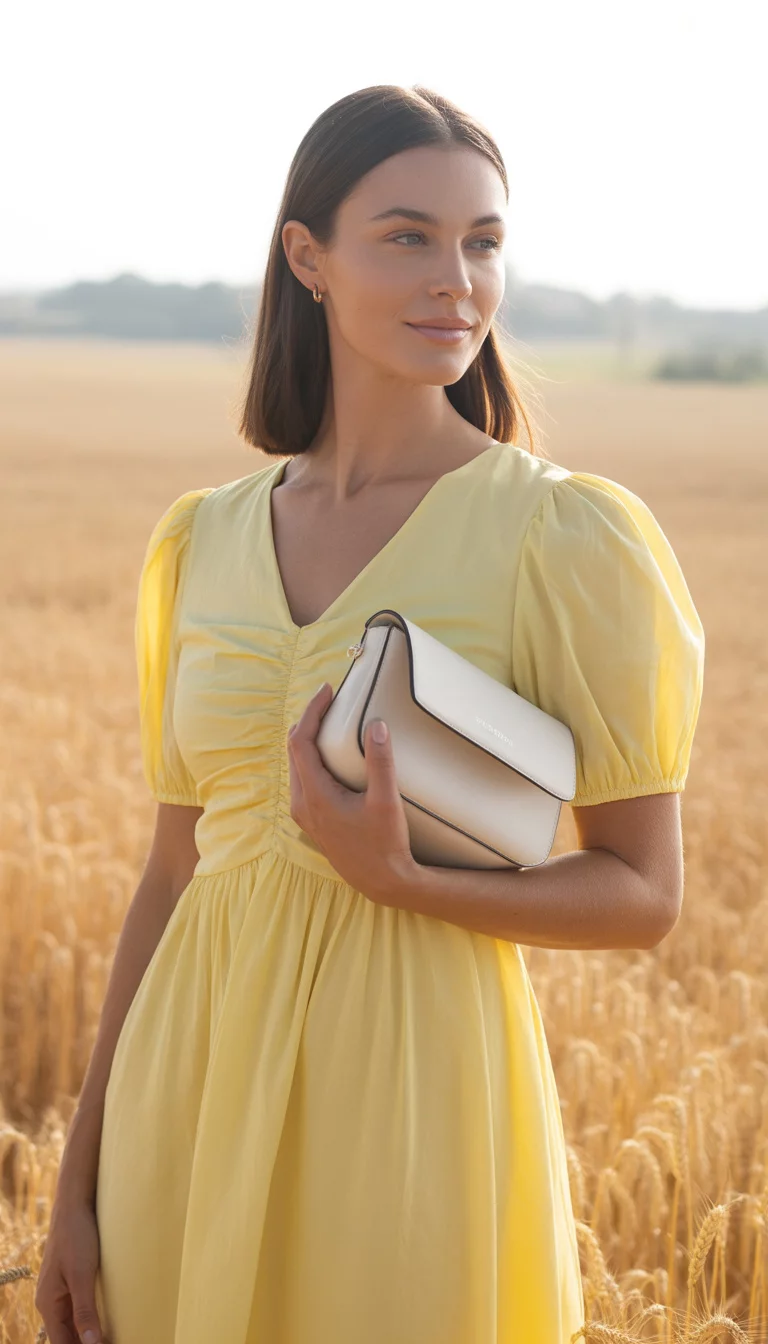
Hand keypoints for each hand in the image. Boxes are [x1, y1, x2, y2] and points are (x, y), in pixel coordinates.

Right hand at [35, 1198, 108, 1342]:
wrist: (75, 1203)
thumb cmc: (76, 1235)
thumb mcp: (81, 1274)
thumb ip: (84, 1310)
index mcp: (48, 1304)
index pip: (61, 1343)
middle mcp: (51, 1301)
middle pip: (67, 1336)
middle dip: (87, 1343)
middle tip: (114, 1342)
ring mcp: (61, 1290)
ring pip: (73, 1323)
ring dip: (90, 1334)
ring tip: (112, 1337)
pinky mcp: (72, 1279)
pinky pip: (79, 1308)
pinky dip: (91, 1318)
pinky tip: (107, 1321)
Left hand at [286, 682, 417, 904]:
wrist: (381, 882)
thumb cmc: (385, 844)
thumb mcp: (386, 803)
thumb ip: (381, 762)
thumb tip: (376, 725)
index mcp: (314, 795)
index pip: (301, 741)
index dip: (312, 712)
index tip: (327, 690)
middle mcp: (302, 803)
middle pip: (294, 749)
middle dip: (309, 720)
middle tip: (330, 699)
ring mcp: (304, 813)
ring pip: (297, 765)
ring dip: (309, 739)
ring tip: (330, 720)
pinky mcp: (313, 820)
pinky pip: (304, 778)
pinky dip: (313, 757)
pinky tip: (331, 753)